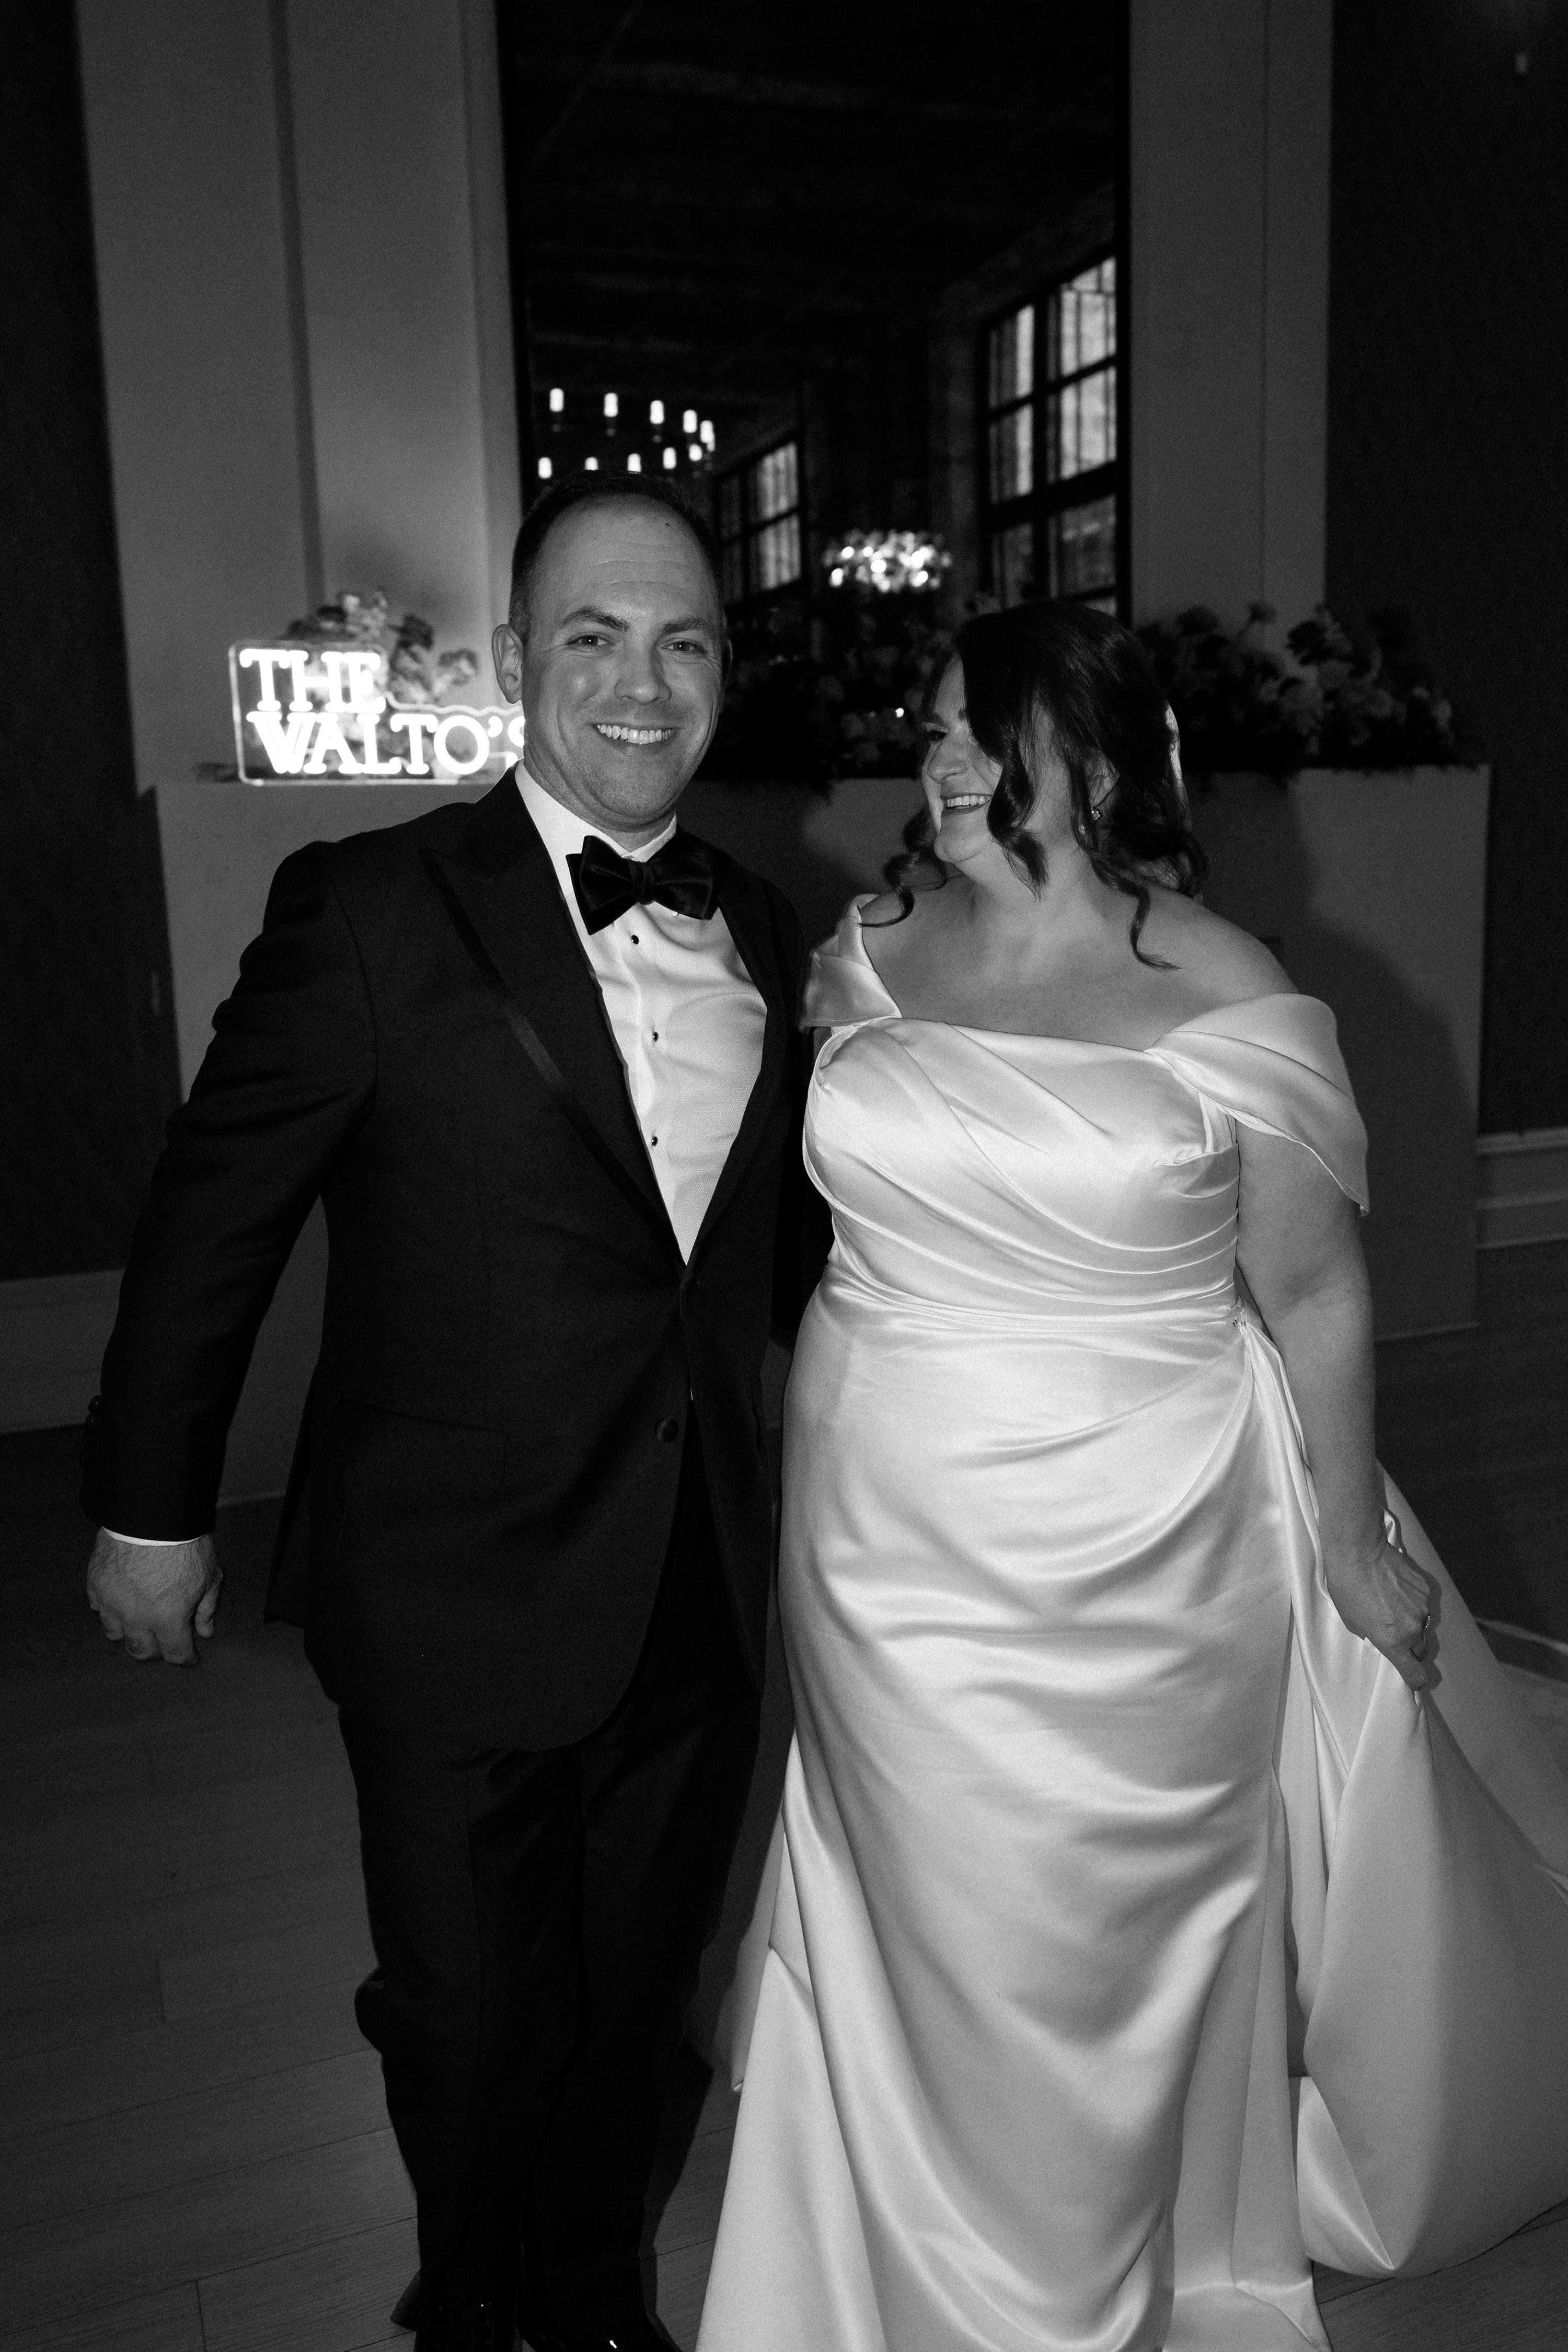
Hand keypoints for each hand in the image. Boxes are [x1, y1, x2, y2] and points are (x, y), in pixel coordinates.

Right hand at [86, 1530, 221, 1664]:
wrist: (153, 1514)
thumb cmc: (185, 1543)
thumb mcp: (209, 1575)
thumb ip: (206, 1607)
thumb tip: (205, 1631)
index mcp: (168, 1618)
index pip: (175, 1653)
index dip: (185, 1657)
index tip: (190, 1655)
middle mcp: (136, 1617)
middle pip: (141, 1650)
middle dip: (155, 1650)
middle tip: (164, 1639)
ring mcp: (112, 1602)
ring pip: (115, 1634)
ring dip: (128, 1632)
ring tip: (139, 1622)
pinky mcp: (95, 1584)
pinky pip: (97, 1608)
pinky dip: (108, 1610)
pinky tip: (119, 1602)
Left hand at [1323, 1529, 1438, 1691]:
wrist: (1358, 1552)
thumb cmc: (1347, 1587)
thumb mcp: (1352, 1622)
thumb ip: (1374, 1636)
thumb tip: (1383, 1638)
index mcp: (1393, 1642)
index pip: (1415, 1673)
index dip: (1415, 1679)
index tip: (1414, 1679)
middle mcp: (1412, 1628)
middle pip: (1421, 1649)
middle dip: (1412, 1648)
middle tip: (1396, 1635)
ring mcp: (1422, 1607)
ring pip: (1423, 1624)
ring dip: (1411, 1620)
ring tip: (1390, 1604)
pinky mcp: (1425, 1588)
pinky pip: (1422, 1603)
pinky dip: (1412, 1601)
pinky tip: (1395, 1588)